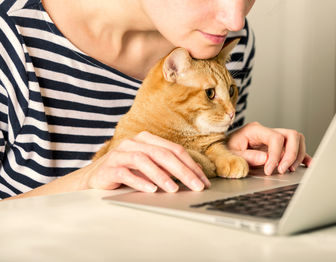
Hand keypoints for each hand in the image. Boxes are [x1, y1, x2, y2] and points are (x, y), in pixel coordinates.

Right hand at [81, 131, 210, 192]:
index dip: (191, 165)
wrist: (95, 178)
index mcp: (148, 139)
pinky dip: (139, 181)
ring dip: (161, 176)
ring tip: (173, 189)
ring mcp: (121, 153)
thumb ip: (168, 167)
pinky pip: (126, 173)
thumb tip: (195, 175)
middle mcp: (135, 142)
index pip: (175, 150)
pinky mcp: (109, 167)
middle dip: (183, 171)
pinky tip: (151, 190)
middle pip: (163, 154)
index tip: (203, 182)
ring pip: (145, 160)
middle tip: (196, 186)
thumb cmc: (128, 171)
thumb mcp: (151, 168)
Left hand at [227, 122, 311, 175]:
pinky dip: (303, 156)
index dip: (276, 155)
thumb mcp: (231, 154)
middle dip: (291, 154)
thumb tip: (266, 159)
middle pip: (291, 134)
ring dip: (297, 155)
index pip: (275, 138)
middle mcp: (267, 131)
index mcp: (255, 129)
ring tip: (289, 169)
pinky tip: (307, 164)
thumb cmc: (225, 150)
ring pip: (296, 139)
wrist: (222, 150)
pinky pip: (295, 148)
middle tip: (283, 170)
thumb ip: (247, 156)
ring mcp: (274, 138)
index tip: (270, 171)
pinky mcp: (277, 147)